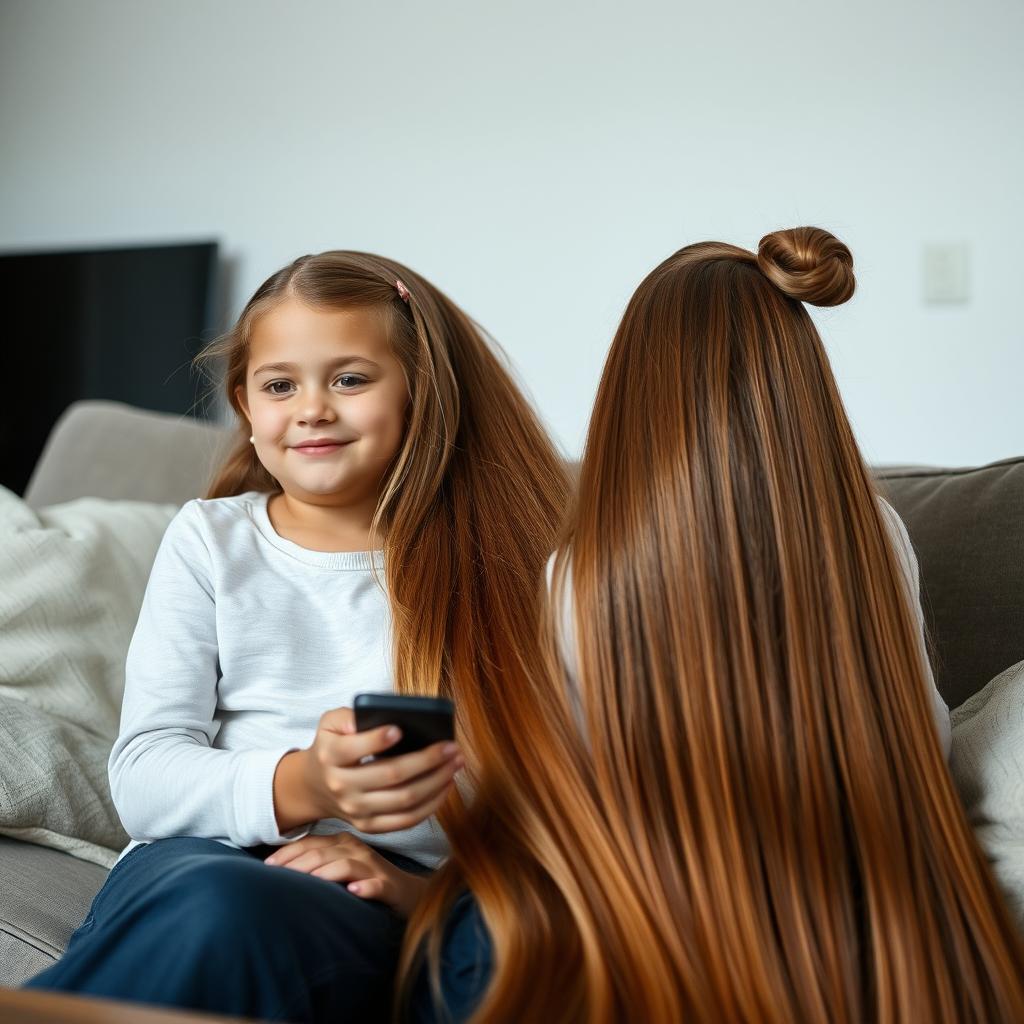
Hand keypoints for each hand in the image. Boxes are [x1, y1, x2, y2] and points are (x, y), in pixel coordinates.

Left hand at [264, 832, 428, 917]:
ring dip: (327, 872)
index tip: (266, 867)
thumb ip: (316, 863)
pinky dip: (365, 887)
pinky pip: (377, 885)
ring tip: (309, 882)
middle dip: (299, 864)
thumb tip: (276, 870)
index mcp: (343, 843)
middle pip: (324, 853)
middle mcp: (357, 850)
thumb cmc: (367, 880)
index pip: (311, 843)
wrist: (409, 894)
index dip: (288, 853)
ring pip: (347, 865)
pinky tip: (353, 892)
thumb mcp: (340, 866)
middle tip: (277, 878)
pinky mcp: (390, 887)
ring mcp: (374, 868)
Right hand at [297, 707, 462, 833]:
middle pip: (391, 775)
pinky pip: (406, 820)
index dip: (377, 740)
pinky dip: (431, 804)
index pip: (354, 749)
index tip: (399, 729)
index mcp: (330, 756)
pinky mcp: (369, 826)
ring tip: (455, 763)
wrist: (315, 786)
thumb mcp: (329, 723)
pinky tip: (446, 785)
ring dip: (436, 782)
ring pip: (404, 800)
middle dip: (427, 760)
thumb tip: (372, 718)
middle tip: (452, 747)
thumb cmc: (332, 746)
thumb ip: (346, 716)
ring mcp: (356, 810)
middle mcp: (341, 786)